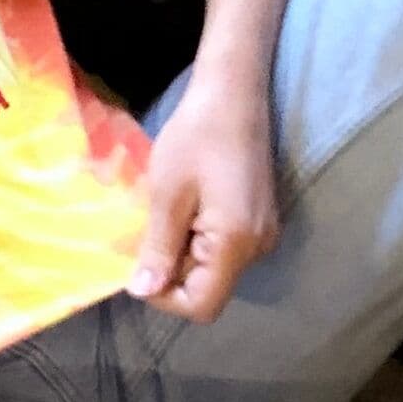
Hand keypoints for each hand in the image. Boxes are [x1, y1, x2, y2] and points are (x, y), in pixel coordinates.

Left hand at [129, 78, 279, 322]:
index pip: (202, 305)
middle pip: (207, 288)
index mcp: (237, 244)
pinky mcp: (257, 221)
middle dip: (170, 270)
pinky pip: (221, 249)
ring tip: (166, 214)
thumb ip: (159, 248)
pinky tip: (183, 207)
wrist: (232, 96)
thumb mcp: (167, 195)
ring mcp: (262, 234)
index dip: (165, 297)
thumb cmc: (195, 138)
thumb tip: (142, 292)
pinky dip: (195, 239)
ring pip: (212, 269)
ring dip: (181, 253)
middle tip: (148, 229)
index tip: (140, 266)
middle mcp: (258, 247)